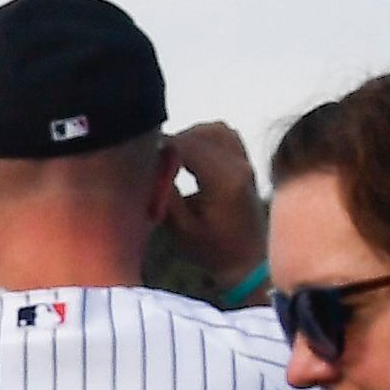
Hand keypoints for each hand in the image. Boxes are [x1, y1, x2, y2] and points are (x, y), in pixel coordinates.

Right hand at [159, 121, 265, 293]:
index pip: (186, 146)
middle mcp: (238, 165)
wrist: (248, 260)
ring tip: (172, 156)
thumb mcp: (179, 226)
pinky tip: (192, 155)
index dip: (160, 147)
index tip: (141, 157)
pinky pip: (226, 136)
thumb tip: (148, 165)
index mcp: (223, 180)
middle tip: (153, 159)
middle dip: (173, 142)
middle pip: (199, 134)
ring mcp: (246, 162)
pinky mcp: (246, 163)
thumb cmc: (212, 249)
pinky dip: (206, 138)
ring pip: (214, 130)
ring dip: (190, 137)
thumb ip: (164, 192)